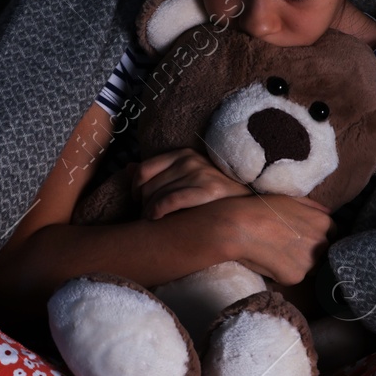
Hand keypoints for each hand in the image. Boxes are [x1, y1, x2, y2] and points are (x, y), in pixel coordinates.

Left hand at [133, 148, 251, 220]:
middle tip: (146, 216)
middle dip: (142, 204)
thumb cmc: (213, 194)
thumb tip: (127, 167)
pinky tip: (158, 219)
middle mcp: (190, 160)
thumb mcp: (186, 176)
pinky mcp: (208, 190)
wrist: (248, 203)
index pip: (144, 169)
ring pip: (156, 195)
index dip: (135, 188)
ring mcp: (200, 174)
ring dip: (148, 212)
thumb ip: (157, 171)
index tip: (139, 202)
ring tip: (152, 221)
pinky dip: (158, 212)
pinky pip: (170, 201)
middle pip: (148, 185)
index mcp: (183, 154)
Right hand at [213, 194, 334, 286]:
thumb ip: (313, 207)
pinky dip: (282, 273)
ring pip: (310, 268)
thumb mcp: (291, 199)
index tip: (303, 236)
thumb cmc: (262, 208)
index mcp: (324, 222)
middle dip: (310, 252)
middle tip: (287, 245)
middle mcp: (322, 243)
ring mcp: (309, 262)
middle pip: (323, 253)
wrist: (239, 225)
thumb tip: (329, 213)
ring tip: (277, 253)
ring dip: (299, 265)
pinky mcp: (294, 277)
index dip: (317, 236)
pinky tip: (268, 262)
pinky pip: (292, 278)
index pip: (333, 234)